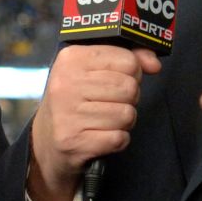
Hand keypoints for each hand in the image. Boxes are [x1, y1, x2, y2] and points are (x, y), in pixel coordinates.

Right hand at [27, 45, 161, 200]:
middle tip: (111, 103)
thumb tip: (154, 64)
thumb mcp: (94, 70)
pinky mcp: (74, 142)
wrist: (47, 140)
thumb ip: (128, 59)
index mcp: (71, 58)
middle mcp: (65, 84)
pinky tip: (102, 136)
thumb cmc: (76, 100)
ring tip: (105, 120)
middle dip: (129, 98)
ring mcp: (68, 114)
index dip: (132, 73)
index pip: (127, 60)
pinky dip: (118, 140)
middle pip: (129, 87)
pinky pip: (119, 138)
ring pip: (127, 114)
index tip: (117, 80)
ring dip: (124, 121)